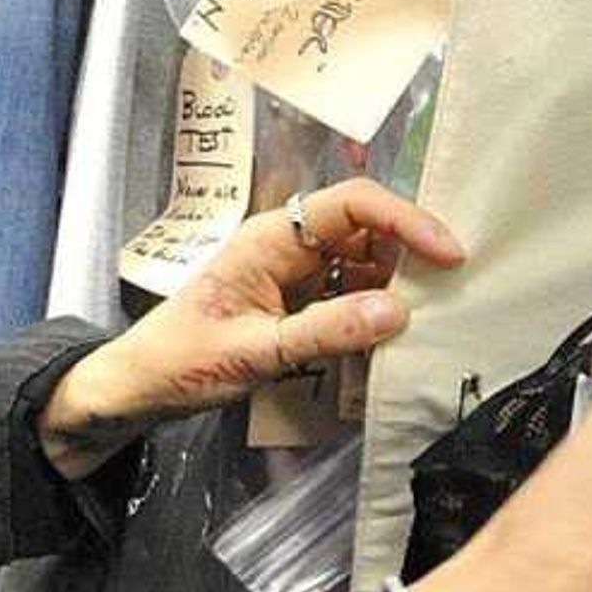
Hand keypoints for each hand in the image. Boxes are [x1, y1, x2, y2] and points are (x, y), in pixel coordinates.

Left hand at [35, 179, 467, 478]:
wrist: (138, 388)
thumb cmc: (182, 361)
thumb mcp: (255, 351)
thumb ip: (325, 330)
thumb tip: (398, 311)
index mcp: (272, 238)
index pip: (353, 204)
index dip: (406, 220)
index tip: (449, 254)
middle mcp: (287, 246)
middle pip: (366, 230)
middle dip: (410, 254)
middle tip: (453, 291)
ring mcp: (292, 274)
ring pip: (362, 263)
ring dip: (396, 285)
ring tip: (435, 316)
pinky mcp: (294, 303)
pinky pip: (347, 294)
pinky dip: (374, 310)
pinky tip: (396, 336)